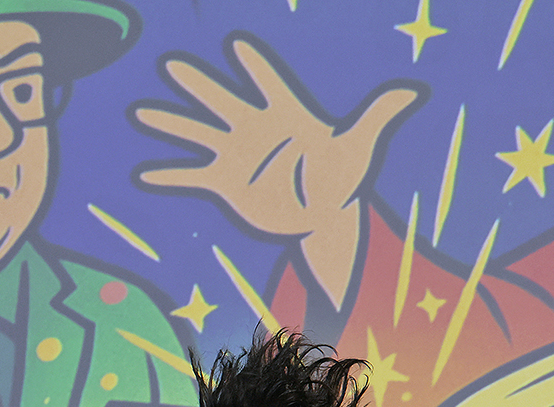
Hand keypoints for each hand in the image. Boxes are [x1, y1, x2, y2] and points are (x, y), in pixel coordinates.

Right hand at [131, 36, 422, 306]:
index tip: (237, 45)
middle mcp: (254, 129)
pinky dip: (169, 175)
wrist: (320, 214)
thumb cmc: (341, 175)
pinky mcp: (225, 183)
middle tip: (172, 63)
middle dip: (198, 84)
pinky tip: (145, 173)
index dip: (255, 65)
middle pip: (221, 100)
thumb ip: (378, 115)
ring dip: (170, 124)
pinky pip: (192, 176)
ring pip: (198, 133)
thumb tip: (412, 91)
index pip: (268, 83)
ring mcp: (236, 155)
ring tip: (142, 112)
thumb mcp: (360, 146)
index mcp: (284, 114)